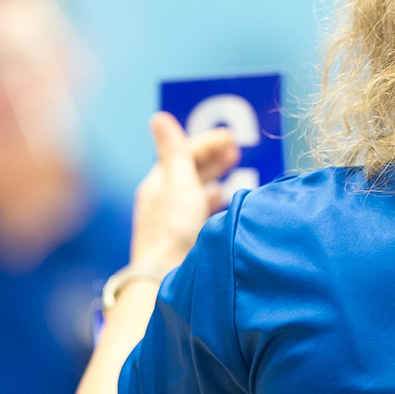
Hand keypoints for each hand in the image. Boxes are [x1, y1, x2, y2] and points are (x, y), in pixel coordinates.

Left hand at [130, 112, 240, 270]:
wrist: (165, 275)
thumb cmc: (172, 228)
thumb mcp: (177, 182)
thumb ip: (174, 151)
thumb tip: (158, 117)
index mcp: (159, 183)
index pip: (183, 153)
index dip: (207, 142)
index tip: (231, 137)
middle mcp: (165, 199)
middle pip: (190, 171)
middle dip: (213, 158)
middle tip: (236, 150)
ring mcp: (174, 219)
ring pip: (196, 190)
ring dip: (215, 178)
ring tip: (233, 171)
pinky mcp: (184, 236)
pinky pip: (201, 211)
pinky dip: (214, 202)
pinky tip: (224, 202)